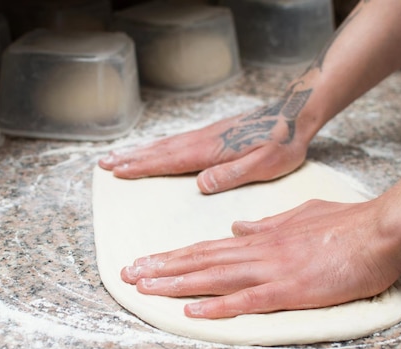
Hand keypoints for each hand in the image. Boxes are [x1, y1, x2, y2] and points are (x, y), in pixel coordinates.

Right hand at [99, 88, 312, 193]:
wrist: (295, 113)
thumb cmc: (283, 142)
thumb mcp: (264, 165)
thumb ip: (232, 175)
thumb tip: (201, 184)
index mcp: (211, 152)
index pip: (169, 161)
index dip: (142, 167)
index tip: (118, 171)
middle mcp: (203, 141)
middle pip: (159, 151)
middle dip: (131, 158)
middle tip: (104, 163)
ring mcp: (206, 135)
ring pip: (165, 144)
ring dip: (140, 151)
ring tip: (118, 155)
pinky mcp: (212, 133)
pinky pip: (177, 140)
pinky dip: (158, 145)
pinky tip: (153, 149)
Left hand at [120, 199, 400, 318]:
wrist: (378, 230)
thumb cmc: (343, 223)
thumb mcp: (298, 216)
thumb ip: (266, 224)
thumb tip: (238, 227)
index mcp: (259, 238)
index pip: (206, 247)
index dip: (174, 255)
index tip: (147, 259)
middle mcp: (257, 252)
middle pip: (200, 261)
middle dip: (161, 268)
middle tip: (129, 274)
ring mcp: (271, 271)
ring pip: (213, 277)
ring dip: (176, 283)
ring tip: (144, 287)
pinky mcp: (289, 290)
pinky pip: (247, 300)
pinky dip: (217, 306)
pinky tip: (191, 311)